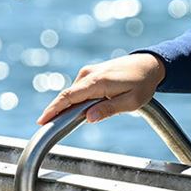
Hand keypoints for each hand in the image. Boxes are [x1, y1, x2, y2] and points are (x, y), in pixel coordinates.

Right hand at [37, 53, 165, 125]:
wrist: (149, 64)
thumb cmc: (142, 84)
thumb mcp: (131, 102)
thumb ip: (109, 109)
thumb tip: (88, 118)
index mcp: (97, 82)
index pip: (69, 97)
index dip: (54, 109)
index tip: (42, 120)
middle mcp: (89, 74)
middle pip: (67, 95)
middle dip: (55, 110)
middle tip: (46, 126)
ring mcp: (89, 72)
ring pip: (73, 93)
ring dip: (67, 106)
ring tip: (61, 121)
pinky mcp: (91, 73)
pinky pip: (78, 89)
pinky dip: (74, 99)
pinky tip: (78, 110)